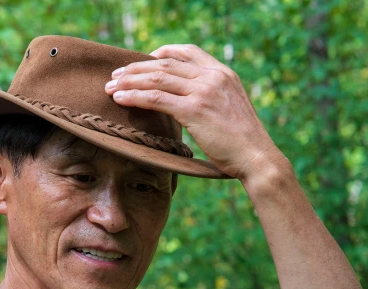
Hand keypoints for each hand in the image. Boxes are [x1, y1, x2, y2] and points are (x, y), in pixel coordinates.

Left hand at [104, 44, 286, 181]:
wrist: (257, 157)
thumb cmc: (242, 142)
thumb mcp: (229, 109)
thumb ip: (210, 98)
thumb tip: (184, 102)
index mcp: (223, 73)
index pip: (187, 51)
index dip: (160, 53)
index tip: (142, 62)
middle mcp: (213, 77)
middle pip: (165, 64)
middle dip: (135, 69)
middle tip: (116, 76)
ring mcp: (204, 91)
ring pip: (156, 79)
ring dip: (129, 81)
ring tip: (111, 87)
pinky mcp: (194, 110)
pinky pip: (156, 98)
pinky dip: (134, 97)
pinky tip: (120, 99)